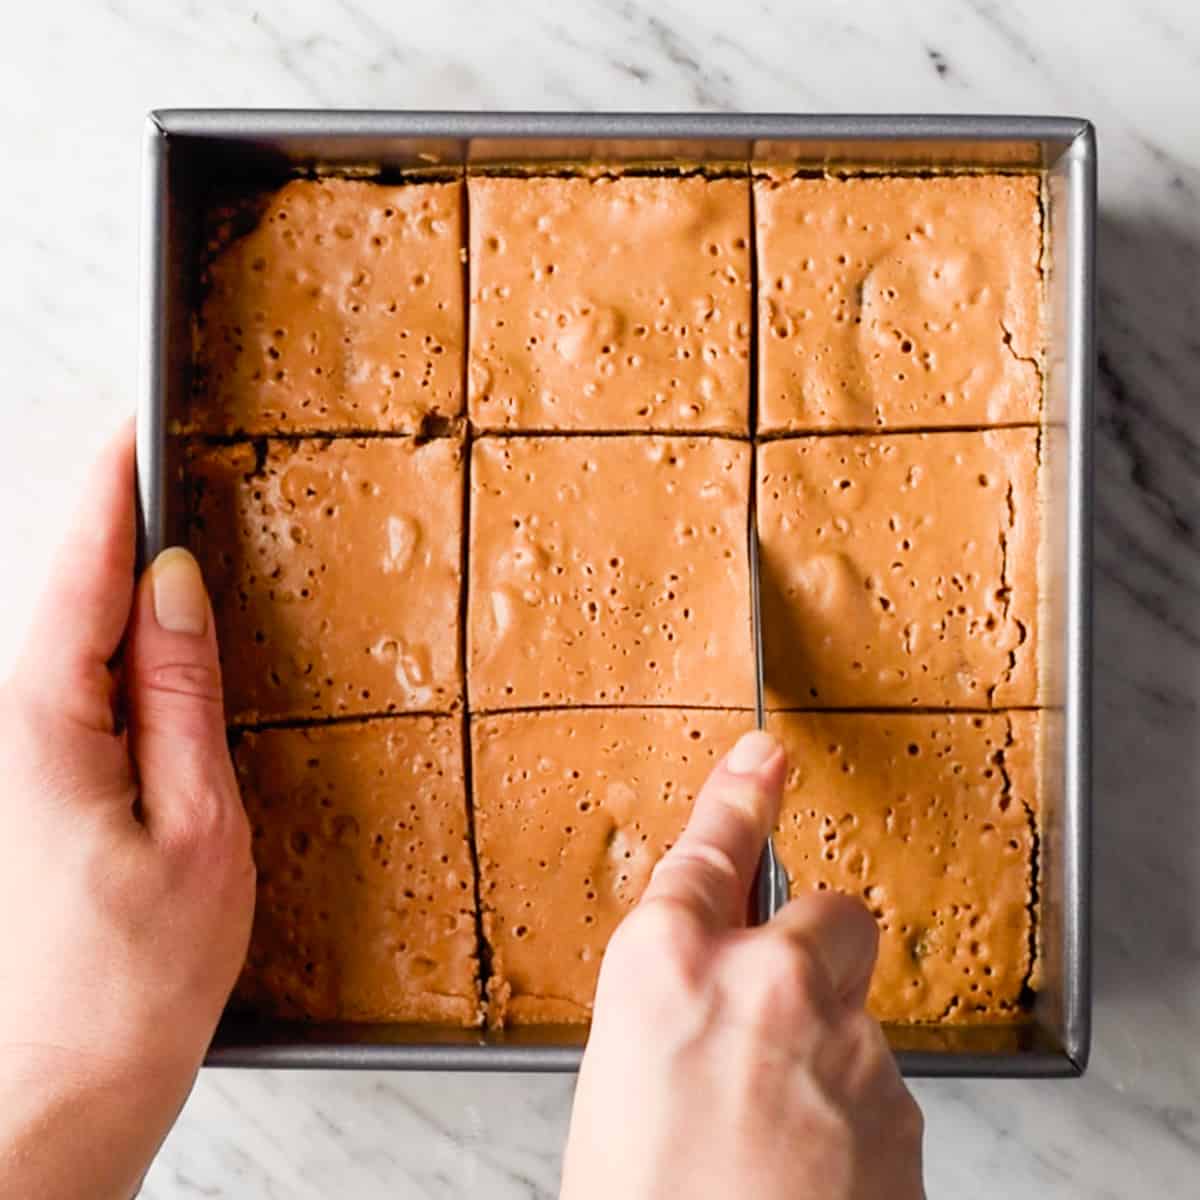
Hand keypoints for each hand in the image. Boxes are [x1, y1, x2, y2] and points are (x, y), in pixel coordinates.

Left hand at [0, 423, 254, 1199]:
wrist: (53, 1091)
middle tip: (162, 467)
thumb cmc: (136, 979)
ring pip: (52, 635)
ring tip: (164, 547)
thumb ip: (180, 695)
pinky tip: (141, 643)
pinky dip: (98, 644)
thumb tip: (175, 586)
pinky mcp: (8, 785)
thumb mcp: (199, 829)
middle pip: (53, 588)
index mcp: (42, 726)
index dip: (107, 484)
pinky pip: (53, 684)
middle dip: (107, 522)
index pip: (74, 567)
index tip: (135, 418)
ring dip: (107, 585)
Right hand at [560, 730, 923, 1199]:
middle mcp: (759, 983)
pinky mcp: (897, 1106)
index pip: (711, 849)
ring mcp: (840, 1042)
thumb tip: (712, 990)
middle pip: (827, 912)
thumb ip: (677, 1007)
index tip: (769, 755)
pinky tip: (810, 1169)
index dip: (741, 793)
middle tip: (786, 1003)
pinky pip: (880, 1080)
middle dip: (813, 945)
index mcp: (662, 969)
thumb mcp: (621, 1078)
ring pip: (854, 1010)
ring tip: (775, 1135)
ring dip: (828, 1048)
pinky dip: (854, 1111)